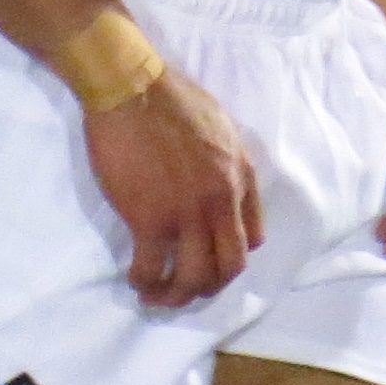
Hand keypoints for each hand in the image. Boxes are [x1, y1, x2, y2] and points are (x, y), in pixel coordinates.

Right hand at [84, 67, 264, 308]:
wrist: (132, 88)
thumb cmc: (171, 98)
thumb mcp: (221, 127)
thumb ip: (228, 163)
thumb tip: (224, 186)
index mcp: (241, 177)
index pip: (253, 237)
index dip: (231, 256)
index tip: (210, 258)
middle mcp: (221, 201)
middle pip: (229, 267)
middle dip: (209, 287)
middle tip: (185, 288)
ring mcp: (187, 214)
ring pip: (195, 278)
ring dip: (177, 296)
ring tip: (158, 296)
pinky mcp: (150, 220)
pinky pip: (153, 269)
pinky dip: (145, 283)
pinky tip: (136, 280)